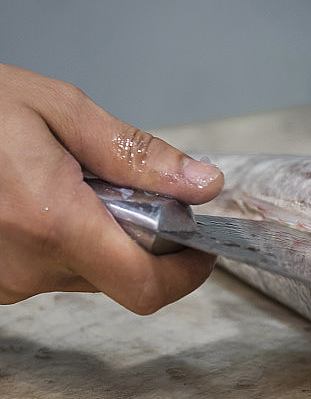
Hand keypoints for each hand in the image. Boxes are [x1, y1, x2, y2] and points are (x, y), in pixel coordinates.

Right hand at [0, 63, 223, 312]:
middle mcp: (26, 266)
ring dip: (100, 237)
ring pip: (87, 274)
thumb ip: (136, 154)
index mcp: (53, 223)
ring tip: (68, 184)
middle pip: (121, 277)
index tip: (201, 250)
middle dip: (141, 239)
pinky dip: (64, 241)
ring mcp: (3, 280)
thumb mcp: (59, 110)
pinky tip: (39, 200)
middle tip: (125, 188)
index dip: (186, 275)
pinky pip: (50, 271)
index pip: (146, 287)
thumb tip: (203, 185)